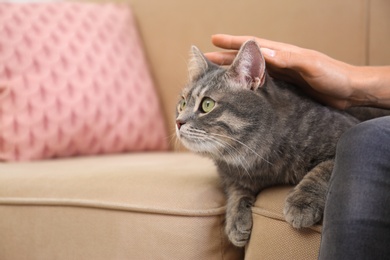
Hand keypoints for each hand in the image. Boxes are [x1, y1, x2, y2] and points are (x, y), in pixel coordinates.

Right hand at [205, 34, 389, 108]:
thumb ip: (287, 59)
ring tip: (214, 76)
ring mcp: (281, 74)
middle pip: (245, 59)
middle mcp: (278, 61)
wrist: (350, 91)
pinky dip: (245, 86)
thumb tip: (260, 52)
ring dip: (231, 72)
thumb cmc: (334, 76)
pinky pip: (259, 84)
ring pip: (249, 72)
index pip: (252, 45)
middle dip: (224, 58)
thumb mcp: (311, 65)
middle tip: (204, 60)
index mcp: (282, 53)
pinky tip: (238, 92)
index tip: (213, 40)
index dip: (232, 42)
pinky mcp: (285, 87)